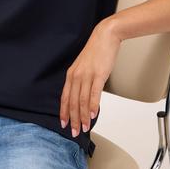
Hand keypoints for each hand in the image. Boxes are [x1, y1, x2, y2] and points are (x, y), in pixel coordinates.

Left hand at [59, 18, 121, 136]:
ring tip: (85, 128)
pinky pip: (94, 93)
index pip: (64, 98)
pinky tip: (92, 115)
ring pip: (81, 101)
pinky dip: (92, 106)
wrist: (105, 36)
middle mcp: (76, 76)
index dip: (63, 112)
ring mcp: (87, 75)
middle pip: (72, 102)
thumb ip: (82, 80)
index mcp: (71, 75)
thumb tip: (84, 96)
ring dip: (83, 117)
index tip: (64, 124)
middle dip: (73, 119)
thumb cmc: (96, 51)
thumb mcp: (84, 67)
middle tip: (74, 132)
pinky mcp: (98, 75)